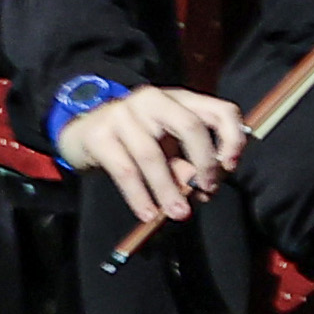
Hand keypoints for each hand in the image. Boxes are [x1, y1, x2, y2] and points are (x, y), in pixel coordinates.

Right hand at [61, 84, 249, 224]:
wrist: (81, 133)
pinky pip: (125, 171)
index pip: (219, 110)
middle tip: (208, 190)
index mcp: (180, 99)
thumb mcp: (165, 144)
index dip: (232, 137)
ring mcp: (123, 114)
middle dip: (204, 162)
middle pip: (190, 126)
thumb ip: (185, 159)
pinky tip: (148, 214)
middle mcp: (154, 100)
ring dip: (169, 189)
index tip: (231, 166)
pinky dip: (139, 196)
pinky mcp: (99, 136)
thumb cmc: (133, 139)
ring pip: (153, 155)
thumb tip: (201, 187)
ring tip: (179, 213)